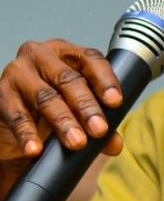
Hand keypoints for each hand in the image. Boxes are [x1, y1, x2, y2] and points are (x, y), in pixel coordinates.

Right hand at [0, 40, 123, 194]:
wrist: (14, 118)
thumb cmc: (52, 103)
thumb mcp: (76, 107)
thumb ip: (97, 121)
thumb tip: (114, 144)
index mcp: (66, 52)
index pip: (91, 58)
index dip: (105, 80)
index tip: (115, 102)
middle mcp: (41, 56)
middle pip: (68, 79)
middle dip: (86, 107)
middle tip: (99, 130)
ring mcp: (18, 73)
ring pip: (45, 97)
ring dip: (63, 121)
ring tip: (77, 142)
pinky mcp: (1, 95)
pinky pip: (17, 115)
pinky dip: (27, 134)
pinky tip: (36, 148)